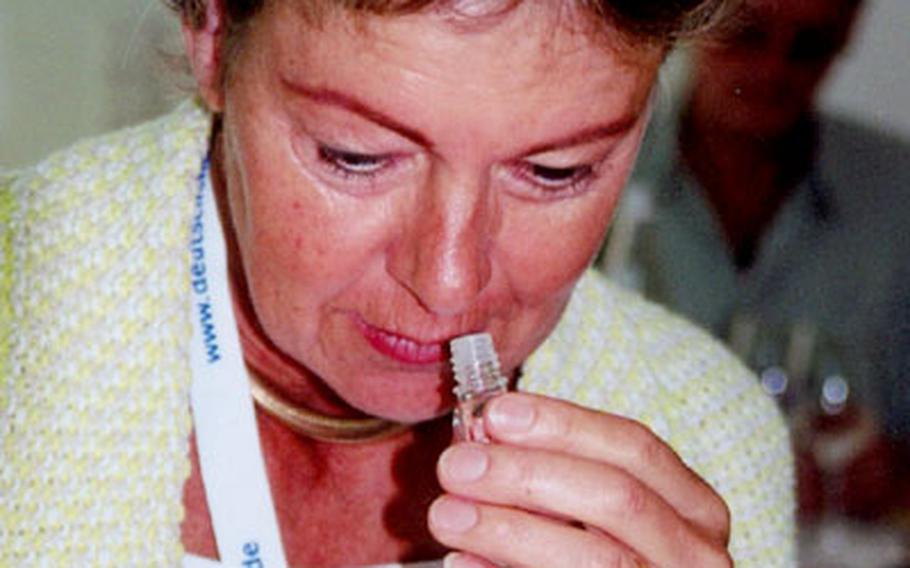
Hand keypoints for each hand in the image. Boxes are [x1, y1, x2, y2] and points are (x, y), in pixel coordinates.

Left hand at [428, 392, 731, 566]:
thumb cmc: (601, 557)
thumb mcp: (596, 512)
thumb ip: (557, 477)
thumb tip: (485, 440)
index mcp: (694, 508)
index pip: (634, 447)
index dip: (564, 424)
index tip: (496, 413)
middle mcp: (696, 553)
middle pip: (617, 497)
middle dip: (528, 474)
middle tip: (458, 465)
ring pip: (596, 557)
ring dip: (510, 529)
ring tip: (447, 514)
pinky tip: (463, 561)